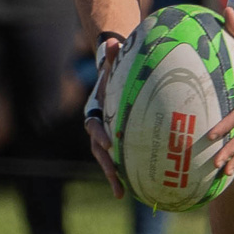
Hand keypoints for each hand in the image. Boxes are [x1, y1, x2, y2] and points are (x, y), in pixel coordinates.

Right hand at [84, 37, 124, 198]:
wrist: (112, 79)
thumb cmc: (116, 72)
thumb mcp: (114, 64)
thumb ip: (113, 55)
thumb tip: (112, 41)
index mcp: (95, 111)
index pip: (94, 126)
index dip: (100, 135)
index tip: (110, 144)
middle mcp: (97, 127)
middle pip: (98, 149)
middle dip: (105, 165)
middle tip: (115, 177)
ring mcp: (105, 137)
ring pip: (107, 160)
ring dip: (113, 176)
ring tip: (123, 193)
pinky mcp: (116, 143)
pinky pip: (120, 159)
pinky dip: (126, 173)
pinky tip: (139, 188)